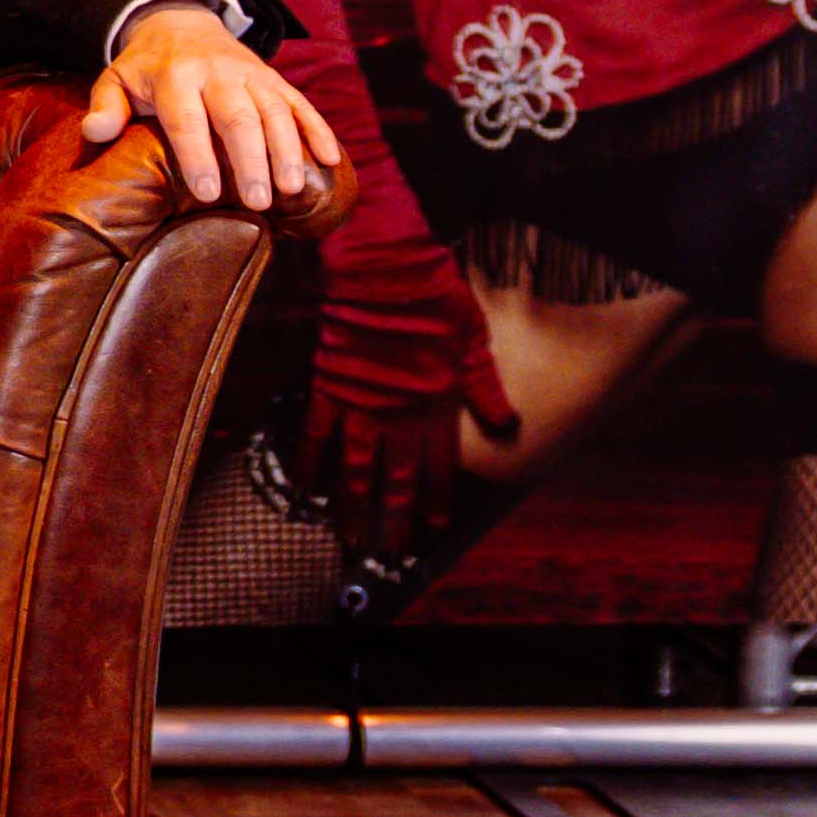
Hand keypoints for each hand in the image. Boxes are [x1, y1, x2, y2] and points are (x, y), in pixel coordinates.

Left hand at [83, 4, 337, 210]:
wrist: (181, 23)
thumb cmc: (146, 67)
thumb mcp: (116, 78)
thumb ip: (106, 106)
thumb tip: (95, 131)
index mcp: (175, 76)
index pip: (187, 119)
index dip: (198, 156)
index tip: (206, 194)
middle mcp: (217, 73)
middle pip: (238, 118)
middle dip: (249, 160)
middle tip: (256, 201)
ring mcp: (251, 75)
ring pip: (274, 112)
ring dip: (286, 150)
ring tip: (290, 190)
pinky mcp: (274, 79)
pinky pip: (300, 103)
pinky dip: (317, 129)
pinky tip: (330, 159)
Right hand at [306, 217, 513, 577]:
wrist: (382, 265)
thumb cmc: (435, 295)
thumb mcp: (475, 338)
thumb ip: (485, 385)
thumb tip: (508, 424)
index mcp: (438, 402)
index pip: (438, 465)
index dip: (435, 500)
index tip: (432, 529)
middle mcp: (399, 411)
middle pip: (395, 478)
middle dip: (393, 518)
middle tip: (389, 550)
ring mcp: (360, 401)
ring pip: (356, 467)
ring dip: (354, 505)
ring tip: (350, 537)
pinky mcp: (328, 384)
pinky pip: (315, 432)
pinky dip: (310, 461)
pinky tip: (307, 488)